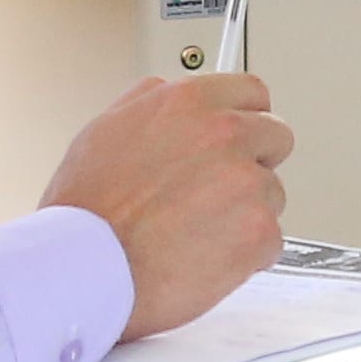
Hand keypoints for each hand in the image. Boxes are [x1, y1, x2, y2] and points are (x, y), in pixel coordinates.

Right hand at [40, 72, 291, 341]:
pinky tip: (204, 257)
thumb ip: (147, 103)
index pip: (253, 93)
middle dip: (254, 161)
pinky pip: (271, 241)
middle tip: (219, 190)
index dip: (245, 117)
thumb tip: (166, 93)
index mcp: (188, 103)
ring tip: (196, 232)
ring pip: (272, 194)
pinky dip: (246, 255)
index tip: (241, 136)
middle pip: (276, 138)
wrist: (84, 269)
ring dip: (246, 212)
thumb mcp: (102, 131)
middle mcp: (224, 134)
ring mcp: (247, 183)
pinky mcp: (259, 232)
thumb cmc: (85, 211)